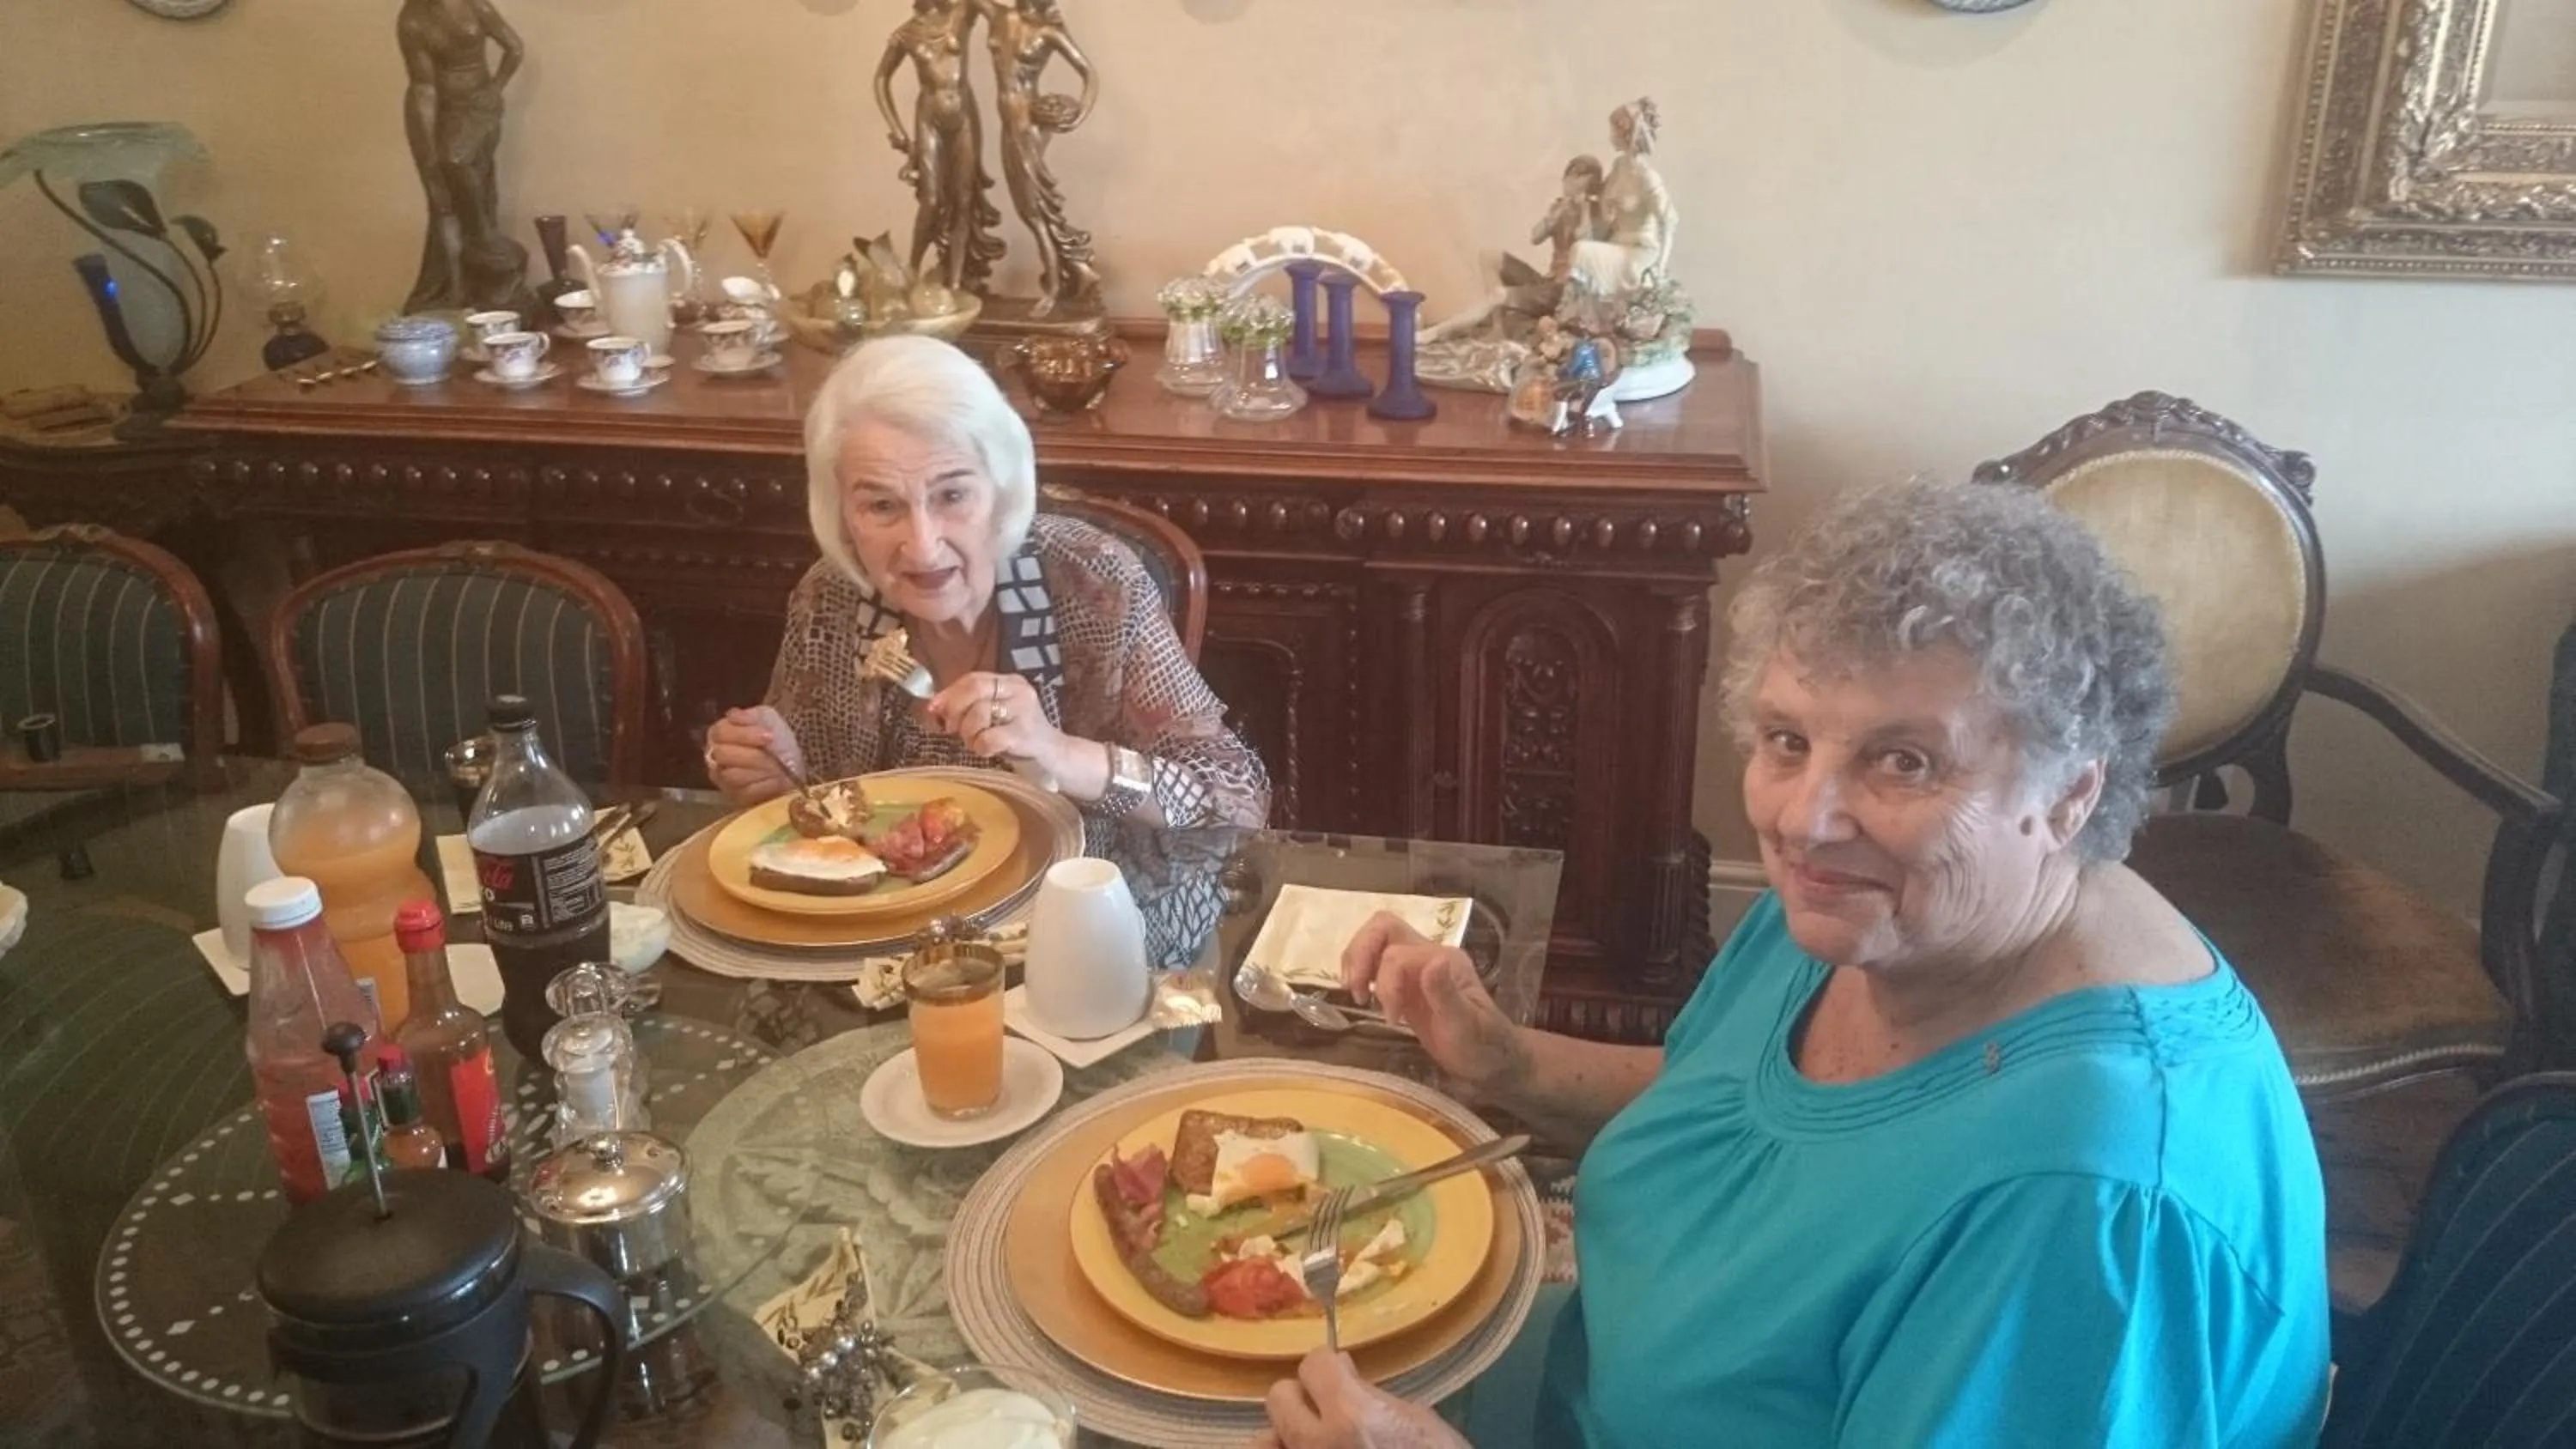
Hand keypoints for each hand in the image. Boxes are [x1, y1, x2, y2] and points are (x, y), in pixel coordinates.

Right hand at [703, 706, 795, 805]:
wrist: (794, 760)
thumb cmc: (775, 736)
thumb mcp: (767, 718)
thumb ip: (750, 715)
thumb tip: (734, 716)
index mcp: (719, 733)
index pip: (721, 732)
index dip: (744, 734)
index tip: (769, 736)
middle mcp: (715, 757)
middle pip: (723, 755)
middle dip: (753, 754)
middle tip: (774, 754)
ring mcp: (723, 779)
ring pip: (732, 775)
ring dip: (759, 770)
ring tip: (779, 767)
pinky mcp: (736, 797)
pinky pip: (745, 793)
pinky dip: (765, 785)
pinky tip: (779, 780)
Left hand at [925, 670, 1063, 772]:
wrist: (1054, 758)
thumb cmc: (1018, 738)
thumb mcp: (995, 716)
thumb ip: (969, 707)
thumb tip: (934, 706)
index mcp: (1010, 682)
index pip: (973, 678)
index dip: (950, 693)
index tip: (934, 709)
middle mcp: (1019, 691)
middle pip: (975, 689)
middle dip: (955, 709)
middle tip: (952, 728)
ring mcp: (1024, 711)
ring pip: (979, 713)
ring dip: (968, 733)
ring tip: (975, 742)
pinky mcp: (1024, 734)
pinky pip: (989, 738)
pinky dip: (981, 747)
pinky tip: (988, 751)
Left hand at [1252, 1350, 1469, 1448]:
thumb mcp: (1418, 1420)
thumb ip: (1372, 1395)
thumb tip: (1342, 1370)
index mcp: (1352, 1416)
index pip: (1313, 1365)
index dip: (1329, 1367)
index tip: (1341, 1374)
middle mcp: (1316, 1444)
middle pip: (1279, 1397)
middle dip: (1302, 1396)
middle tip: (1327, 1408)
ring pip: (1265, 1441)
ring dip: (1286, 1434)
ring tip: (1316, 1440)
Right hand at [1343, 913, 1528, 1095]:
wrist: (1491, 1061)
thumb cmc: (1482, 1045)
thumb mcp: (1466, 1025)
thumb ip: (1446, 993)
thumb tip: (1432, 961)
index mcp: (1444, 959)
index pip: (1398, 955)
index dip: (1387, 985)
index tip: (1394, 1020)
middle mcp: (1428, 955)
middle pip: (1383, 928)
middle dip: (1360, 954)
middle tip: (1355, 991)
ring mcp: (1416, 968)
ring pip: (1376, 941)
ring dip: (1357, 962)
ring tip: (1358, 996)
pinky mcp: (1406, 984)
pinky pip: (1375, 963)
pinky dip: (1361, 974)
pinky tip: (1362, 998)